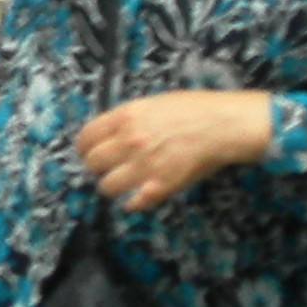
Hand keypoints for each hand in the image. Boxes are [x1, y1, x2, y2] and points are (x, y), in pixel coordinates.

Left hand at [77, 89, 273, 208]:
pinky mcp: (162, 185)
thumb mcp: (153, 103)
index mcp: (125, 116)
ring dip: (110, 187)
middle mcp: (129, 140)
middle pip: (92, 162)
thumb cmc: (195, 109)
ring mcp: (144, 164)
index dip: (83, 147)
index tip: (86, 152)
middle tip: (103, 170)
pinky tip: (135, 200)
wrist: (223, 126)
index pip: (86, 136)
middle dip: (95, 167)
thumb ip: (129, 117)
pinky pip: (135, 202)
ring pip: (107, 185)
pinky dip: (133, 203)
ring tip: (118, 186)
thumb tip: (112, 131)